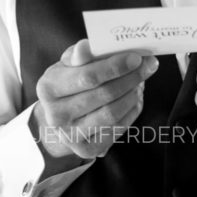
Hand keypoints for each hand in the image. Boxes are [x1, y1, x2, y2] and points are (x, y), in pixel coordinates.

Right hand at [32, 39, 158, 169]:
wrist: (61, 117)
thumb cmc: (69, 82)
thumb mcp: (69, 64)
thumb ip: (80, 54)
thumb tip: (86, 46)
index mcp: (48, 88)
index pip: (87, 77)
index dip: (114, 67)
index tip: (136, 57)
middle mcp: (56, 116)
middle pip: (103, 95)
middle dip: (130, 78)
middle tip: (148, 66)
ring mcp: (71, 136)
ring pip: (112, 114)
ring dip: (133, 94)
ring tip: (141, 80)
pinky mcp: (87, 150)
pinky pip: (117, 129)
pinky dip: (132, 111)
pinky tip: (135, 97)